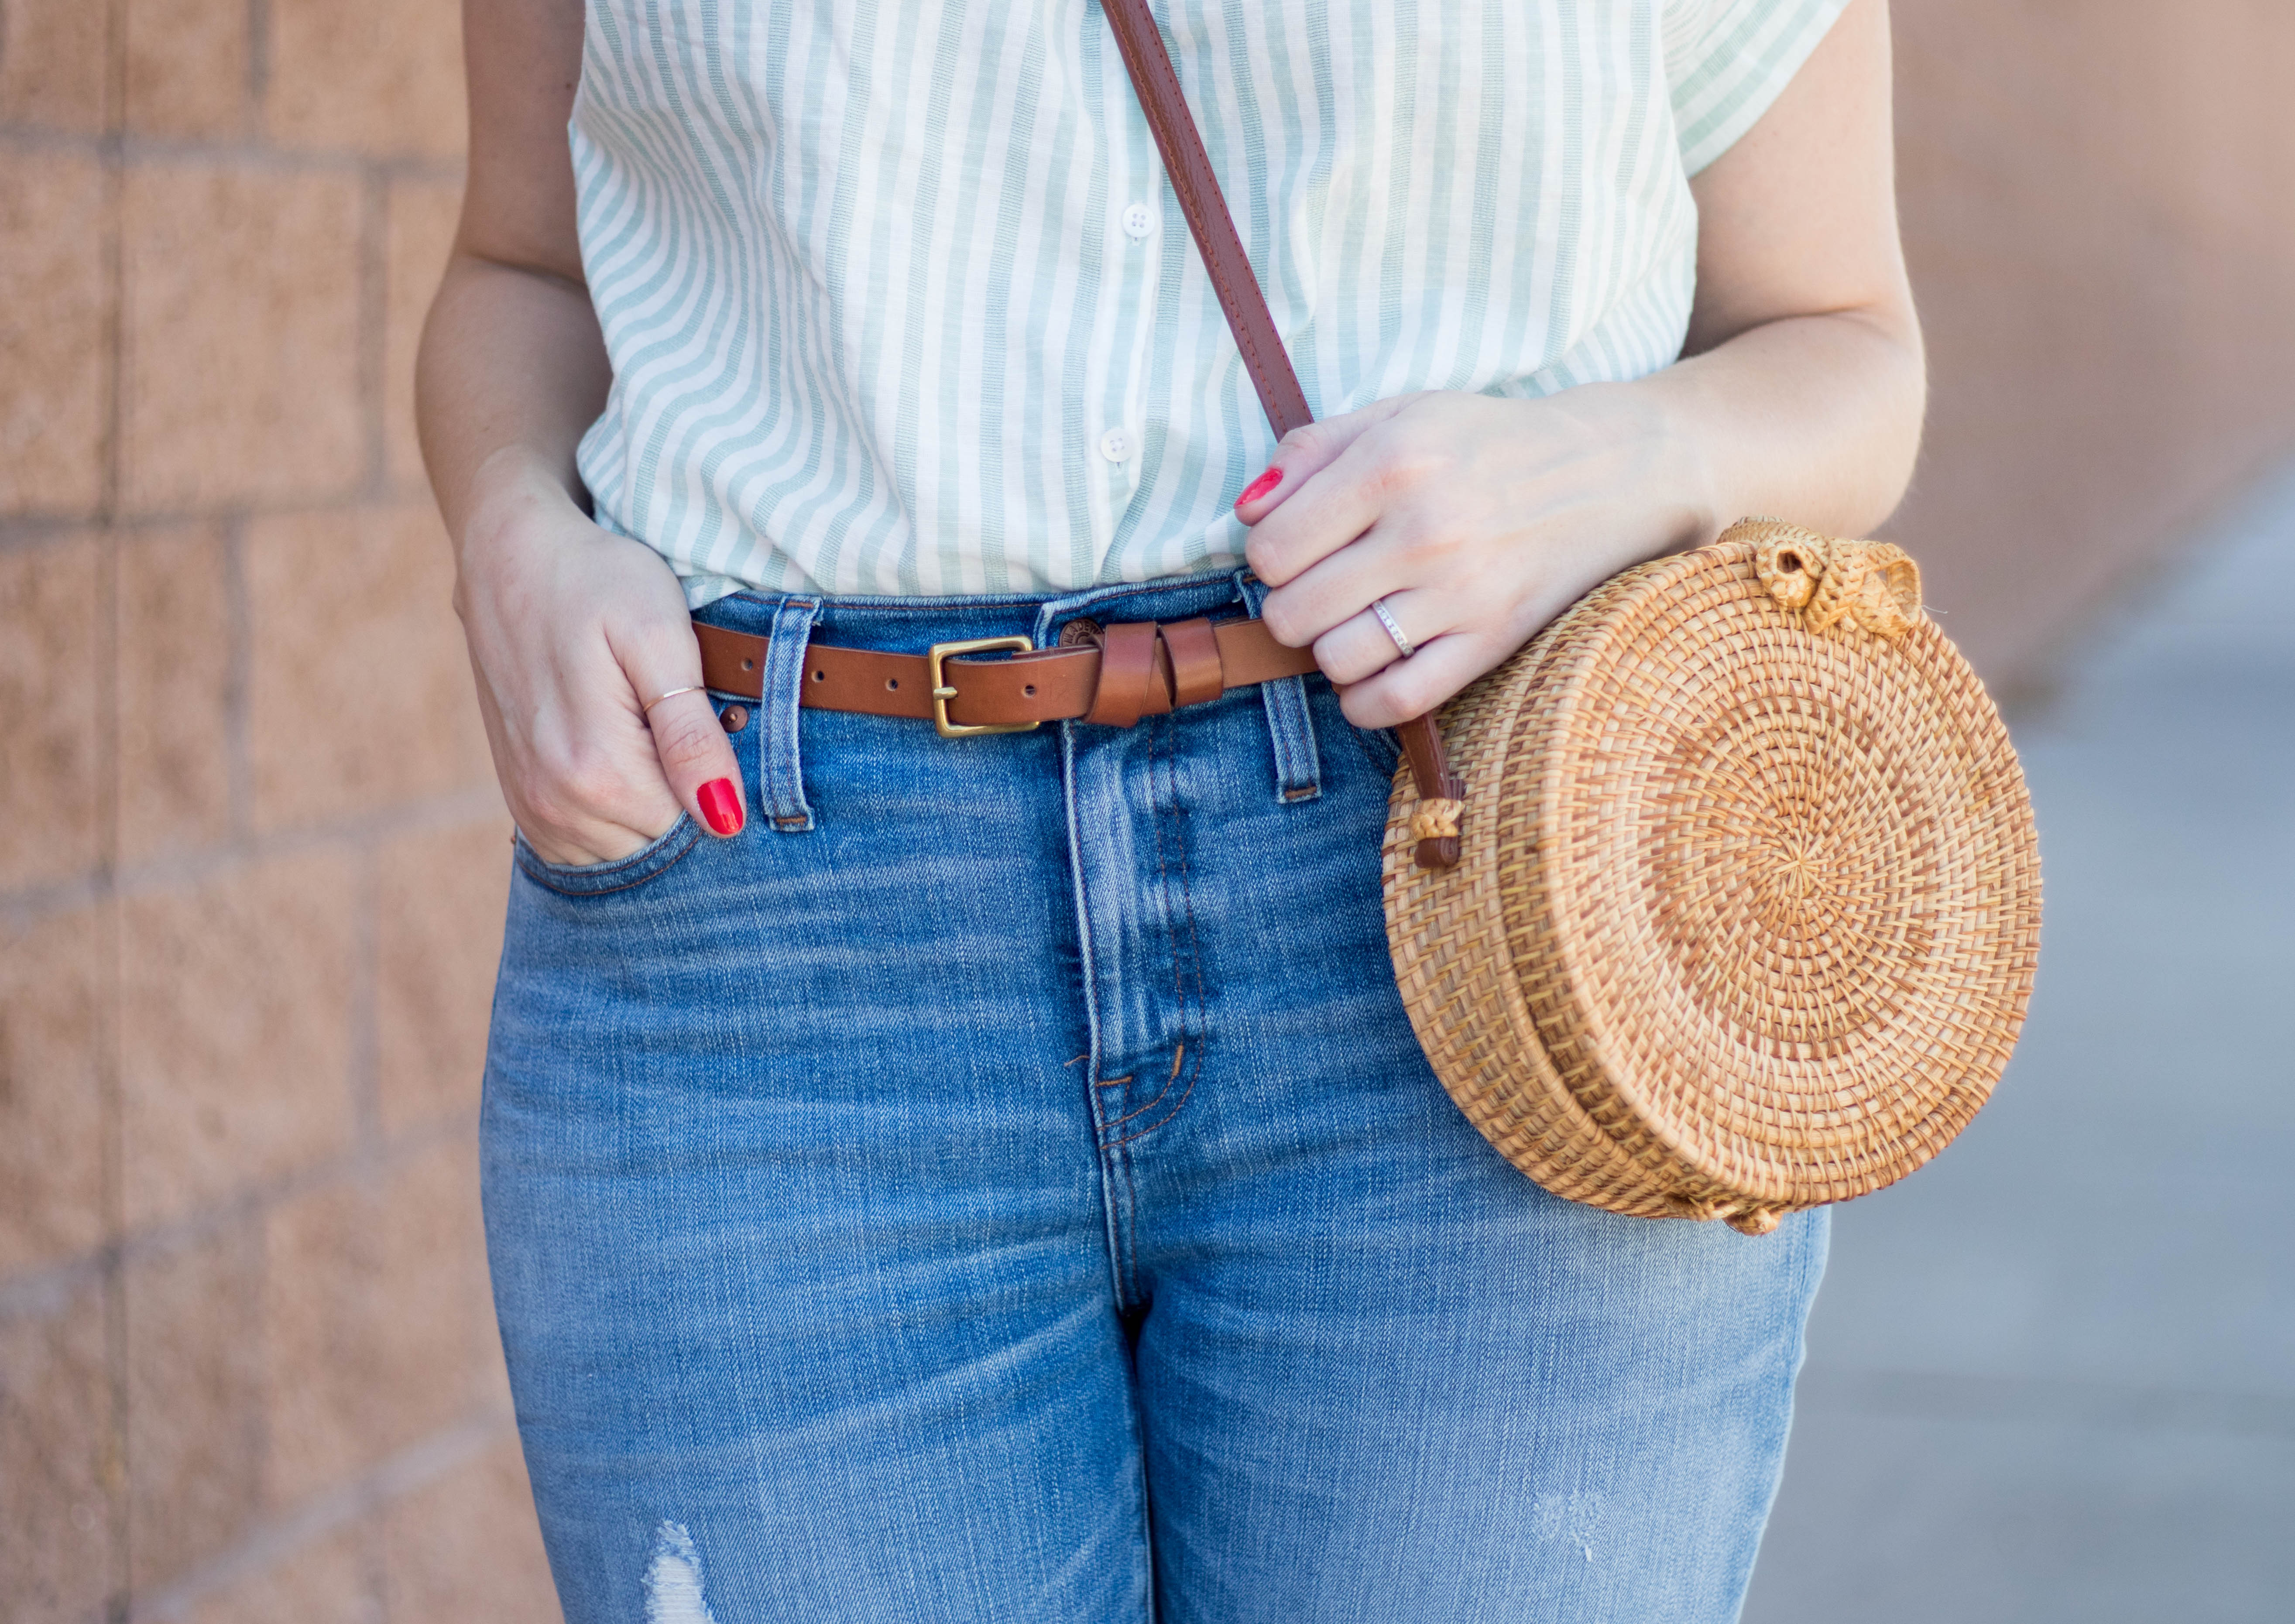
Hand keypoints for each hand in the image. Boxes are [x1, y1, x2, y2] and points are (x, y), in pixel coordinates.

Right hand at [452, 453, 745, 865]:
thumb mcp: (660, 639)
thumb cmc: (598, 582)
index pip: (697, 828)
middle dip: (686, 799)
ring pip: (627, 851)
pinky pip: (589, 846)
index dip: (721, 786)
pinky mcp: (523, 801)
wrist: (511, 558)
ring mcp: (533, 808)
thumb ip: (691, 736)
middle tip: (678, 722)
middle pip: (662, 845)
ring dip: (651, 806)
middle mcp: (557, 805)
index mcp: (598, 774)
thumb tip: (725, 819)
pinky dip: (616, 815)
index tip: (714, 729)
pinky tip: (621, 755)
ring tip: (646, 732)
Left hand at [1237, 385, 1712, 728]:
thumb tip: (1246, 510)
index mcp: (1392, 464)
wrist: (1608, 472)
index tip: (1299, 547)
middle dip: (1292, 606)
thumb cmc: (1487, 443)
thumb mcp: (1400, 415)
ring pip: (1335, 660)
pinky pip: (1395, 701)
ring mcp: (1460, 592)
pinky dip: (1364, 700)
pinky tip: (1373, 669)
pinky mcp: (1492, 641)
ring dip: (1329, 650)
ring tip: (1355, 621)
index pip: (1270, 549)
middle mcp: (1423, 531)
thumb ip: (1312, 450)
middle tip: (1324, 587)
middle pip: (1292, 612)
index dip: (1270, 555)